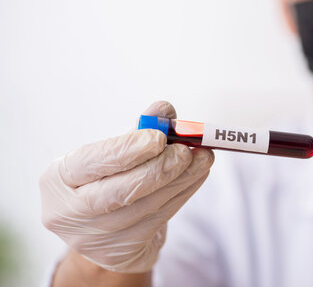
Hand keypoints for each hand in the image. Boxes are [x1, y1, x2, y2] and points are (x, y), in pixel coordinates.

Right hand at [40, 101, 213, 272]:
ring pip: (147, 206)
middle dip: (161, 168)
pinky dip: (182, 194)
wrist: (100, 230)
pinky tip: (196, 176)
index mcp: (57, 179)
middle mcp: (68, 213)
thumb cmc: (105, 180)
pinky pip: (160, 218)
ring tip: (203, 159)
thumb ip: (137, 132)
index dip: (128, 149)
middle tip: (188, 150)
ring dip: (182, 179)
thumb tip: (164, 111)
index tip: (159, 137)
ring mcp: (93, 239)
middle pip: (122, 190)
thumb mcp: (111, 155)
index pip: (93, 161)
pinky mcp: (120, 254)